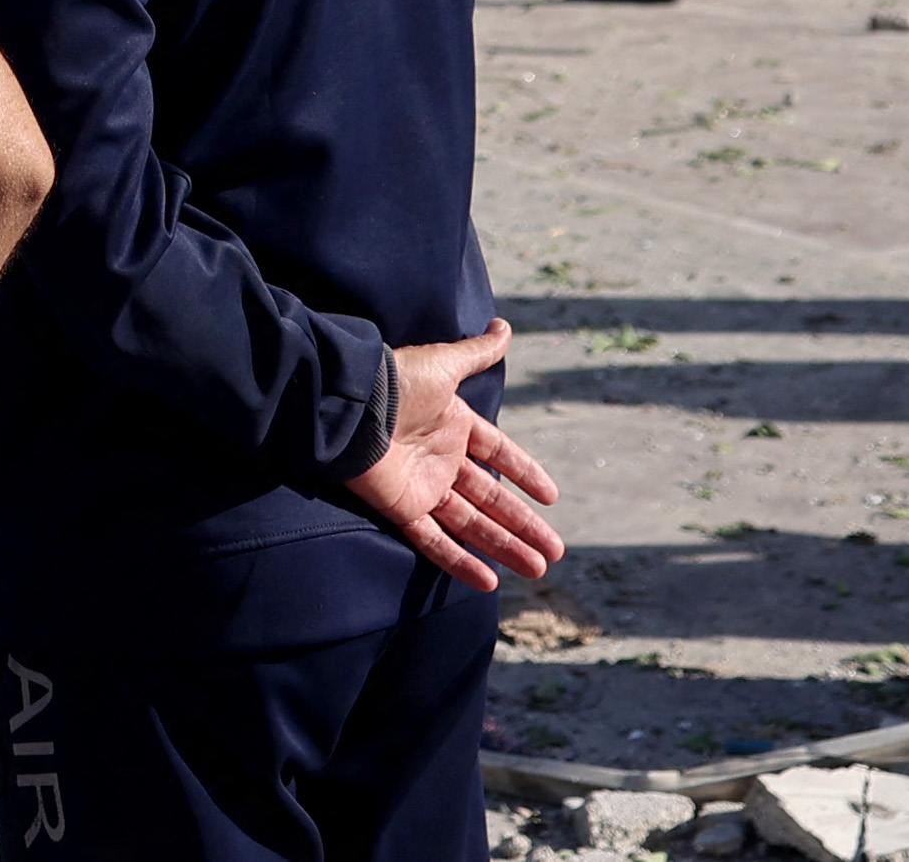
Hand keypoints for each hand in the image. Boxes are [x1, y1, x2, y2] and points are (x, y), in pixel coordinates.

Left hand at [344, 324, 562, 589]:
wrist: (352, 404)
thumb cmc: (397, 381)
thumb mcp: (444, 364)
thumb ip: (476, 353)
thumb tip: (504, 327)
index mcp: (453, 425)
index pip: (498, 453)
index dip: (525, 473)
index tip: (552, 497)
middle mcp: (441, 459)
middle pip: (492, 498)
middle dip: (523, 525)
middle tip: (556, 551)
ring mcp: (422, 486)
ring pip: (472, 524)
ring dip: (505, 547)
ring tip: (539, 568)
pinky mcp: (402, 508)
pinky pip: (434, 541)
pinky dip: (461, 561)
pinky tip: (490, 581)